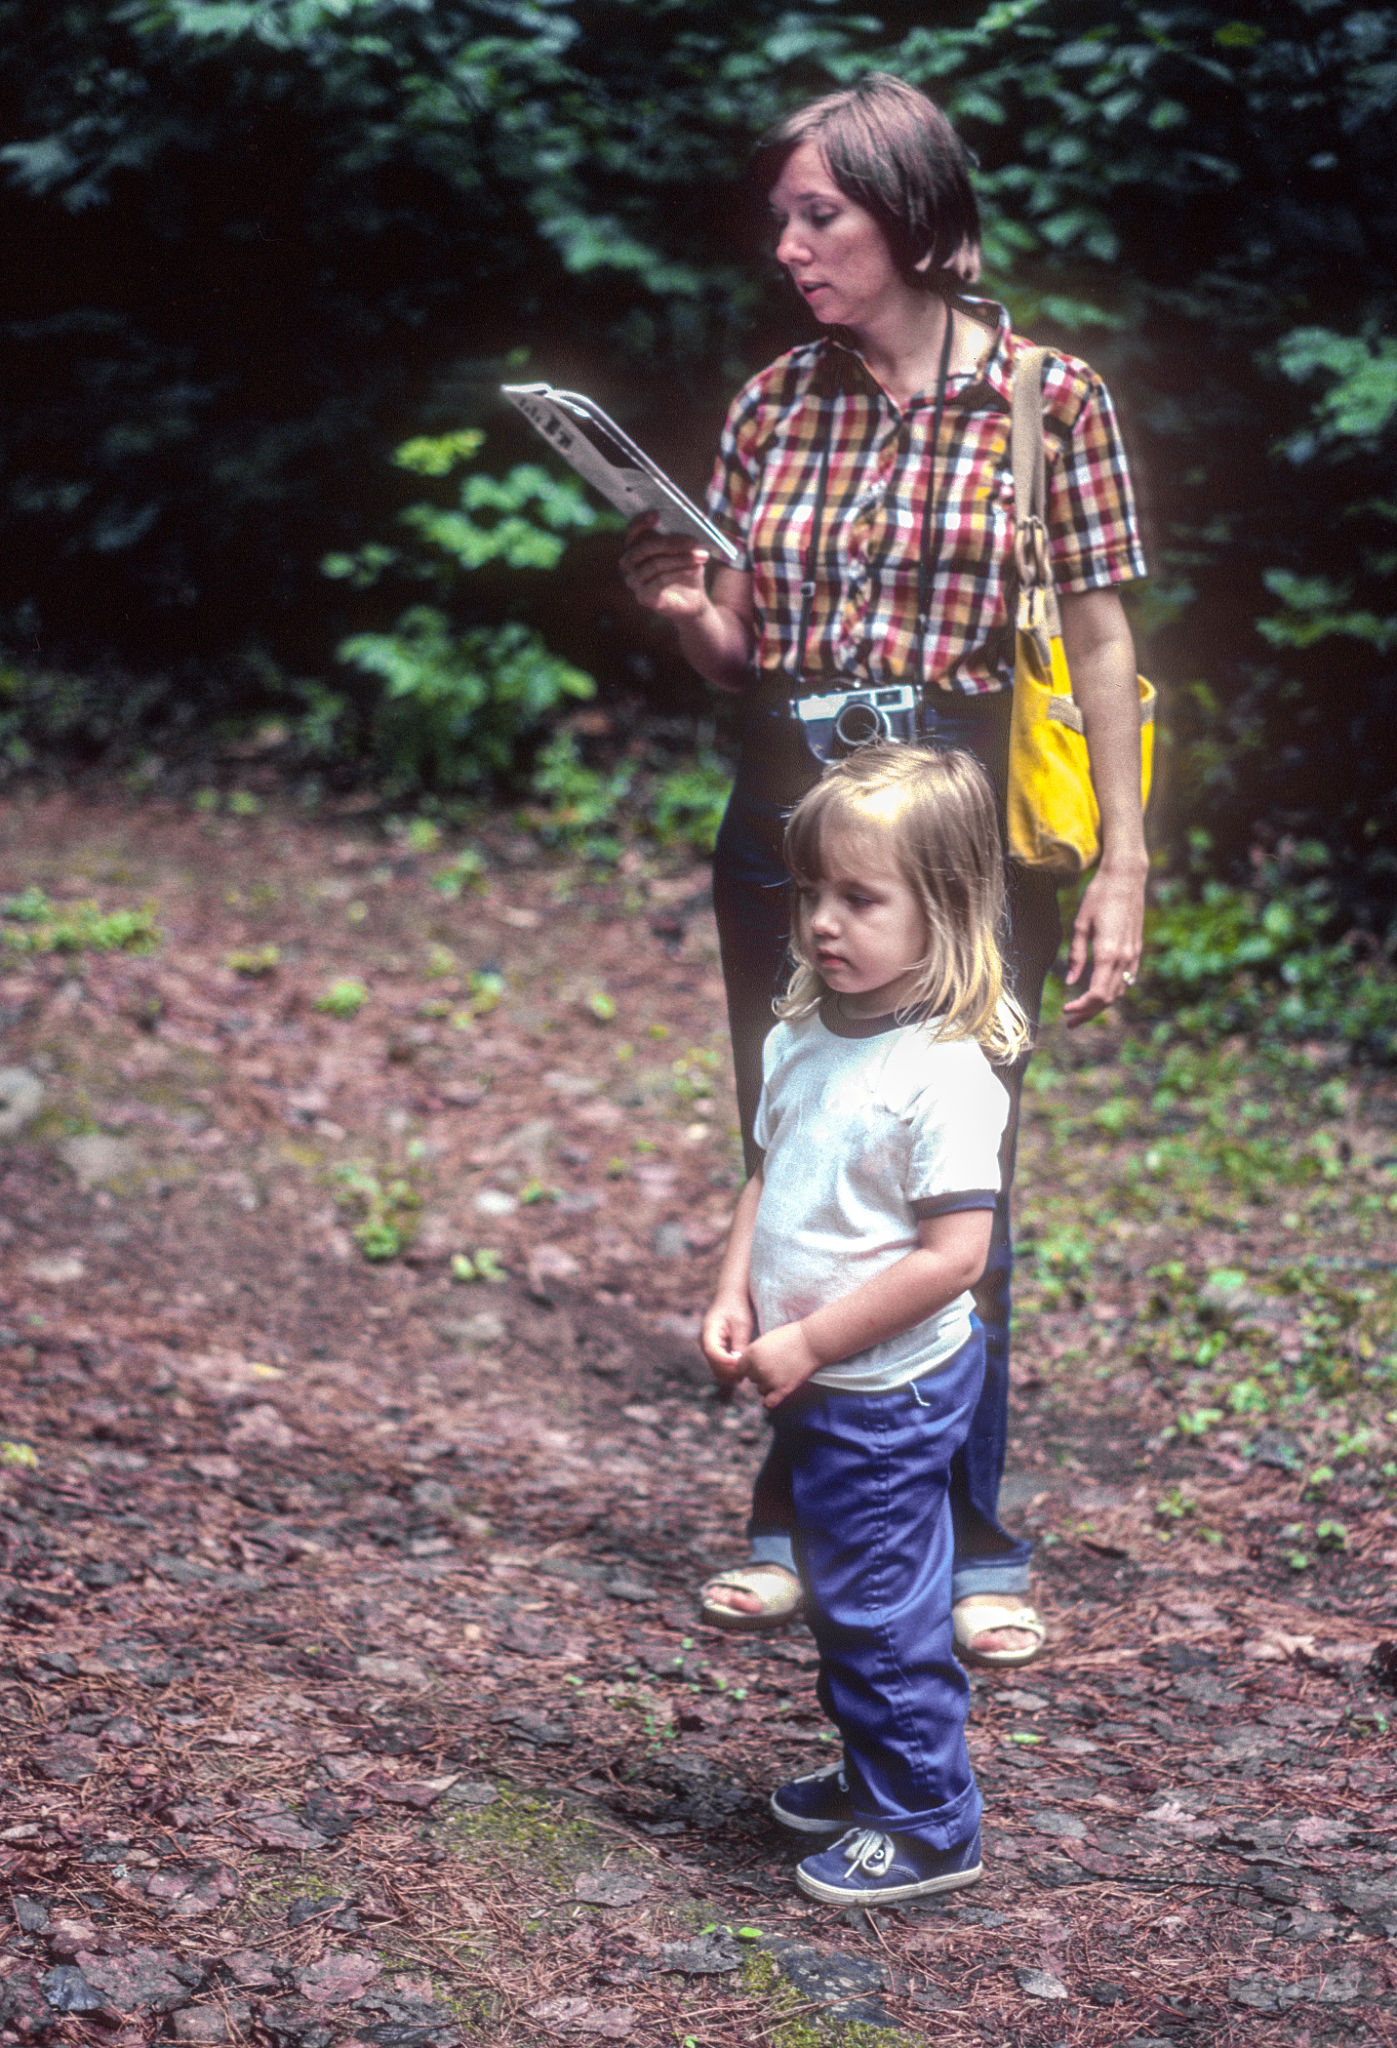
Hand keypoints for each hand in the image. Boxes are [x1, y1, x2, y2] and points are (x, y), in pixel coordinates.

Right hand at [619, 511, 709, 619]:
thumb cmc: (686, 569)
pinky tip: (695, 568)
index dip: (641, 522)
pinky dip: (680, 572)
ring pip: (654, 564)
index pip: (632, 531)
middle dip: (670, 542)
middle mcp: (629, 564)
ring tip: (702, 556)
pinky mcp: (643, 597)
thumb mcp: (685, 550)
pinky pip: (659, 581)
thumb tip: (686, 521)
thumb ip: (680, 536)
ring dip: (681, 558)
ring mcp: (634, 581)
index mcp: (635, 547)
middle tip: (693, 540)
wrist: (693, 600)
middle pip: (644, 548)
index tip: (656, 514)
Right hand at [701, 1294, 752, 1387]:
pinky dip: (729, 1370)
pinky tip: (743, 1371)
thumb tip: (739, 1364)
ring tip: (746, 1373)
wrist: (732, 1298)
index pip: (712, 1351)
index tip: (740, 1363)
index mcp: (709, 1330)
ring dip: (730, 1373)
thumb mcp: (742, 1324)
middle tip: (747, 1372)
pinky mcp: (716, 1350)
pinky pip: (720, 1365)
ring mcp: (709, 1347)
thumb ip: (739, 1343)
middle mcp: (705, 1341)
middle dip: (729, 1370)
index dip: (725, 1361)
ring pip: (716, 1367)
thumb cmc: (738, 1307)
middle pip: (713, 1363)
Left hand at [741, 1320, 821, 1409]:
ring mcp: (770, 1380)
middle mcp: (758, 1368)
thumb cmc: (792, 1336)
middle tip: (774, 1366)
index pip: (739, 1368)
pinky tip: (775, 1394)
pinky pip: (769, 1403)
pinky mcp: (783, 1389)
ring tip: (780, 1375)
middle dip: (759, 1374)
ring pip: (760, 1389)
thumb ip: (755, 1352)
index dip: (747, 1367)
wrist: (813, 1342)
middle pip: (751, 1378)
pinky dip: (770, 1401)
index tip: (754, 1366)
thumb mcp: (767, 1339)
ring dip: (767, 1385)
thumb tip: (746, 1363)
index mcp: (752, 1353)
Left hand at [1062, 859, 1145, 1024]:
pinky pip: (1127, 978)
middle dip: (1089, 1013)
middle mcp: (1124, 957)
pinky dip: (1113, 990)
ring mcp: (1133, 953)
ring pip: (1120, 991)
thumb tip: (1070, 982)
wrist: (1126, 877)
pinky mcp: (1137, 948)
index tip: (1065, 1010)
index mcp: (1107, 952)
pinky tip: (1100, 992)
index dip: (1081, 1008)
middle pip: (1108, 998)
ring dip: (1101, 1005)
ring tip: (1082, 1011)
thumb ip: (1076, 955)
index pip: (1097, 994)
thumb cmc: (1099, 896)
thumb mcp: (1080, 924)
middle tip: (1070, 1022)